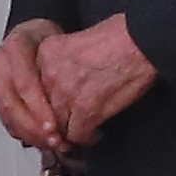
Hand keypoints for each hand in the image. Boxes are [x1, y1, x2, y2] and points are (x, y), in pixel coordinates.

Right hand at [0, 19, 69, 155]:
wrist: (33, 36)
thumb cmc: (51, 40)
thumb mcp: (63, 45)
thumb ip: (66, 68)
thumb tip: (81, 96)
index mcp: (15, 48)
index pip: (24, 85)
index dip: (39, 110)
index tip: (54, 127)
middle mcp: (0, 63)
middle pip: (12, 104)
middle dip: (34, 128)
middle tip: (54, 142)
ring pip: (6, 114)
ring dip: (29, 134)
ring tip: (50, 145)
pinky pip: (6, 118)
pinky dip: (22, 133)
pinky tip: (38, 140)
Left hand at [28, 15, 157, 149]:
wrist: (140, 41)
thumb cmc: (119, 36)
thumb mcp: (77, 40)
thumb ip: (64, 61)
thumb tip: (68, 79)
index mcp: (47, 54)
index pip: (36, 87)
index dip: (47, 101)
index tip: (55, 107)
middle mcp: (51, 75)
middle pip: (44, 109)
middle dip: (55, 120)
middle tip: (66, 126)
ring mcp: (66, 94)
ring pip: (58, 126)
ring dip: (69, 132)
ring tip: (82, 132)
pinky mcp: (86, 110)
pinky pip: (78, 135)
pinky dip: (87, 138)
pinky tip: (96, 133)